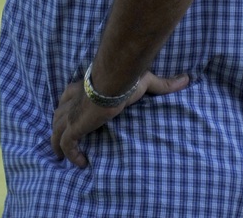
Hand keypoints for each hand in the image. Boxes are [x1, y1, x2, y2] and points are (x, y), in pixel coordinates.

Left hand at [50, 71, 189, 167]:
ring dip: (59, 142)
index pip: (68, 96)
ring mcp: (70, 114)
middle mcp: (72, 99)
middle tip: (64, 140)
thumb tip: (186, 79)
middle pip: (57, 114)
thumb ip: (163, 83)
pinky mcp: (72, 127)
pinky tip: (81, 163)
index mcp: (83, 86)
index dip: (68, 108)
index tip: (75, 120)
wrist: (114, 83)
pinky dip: (70, 154)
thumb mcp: (145, 81)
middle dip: (59, 126)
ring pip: (56, 130)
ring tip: (67, 156)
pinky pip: (65, 144)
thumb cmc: (125, 79)